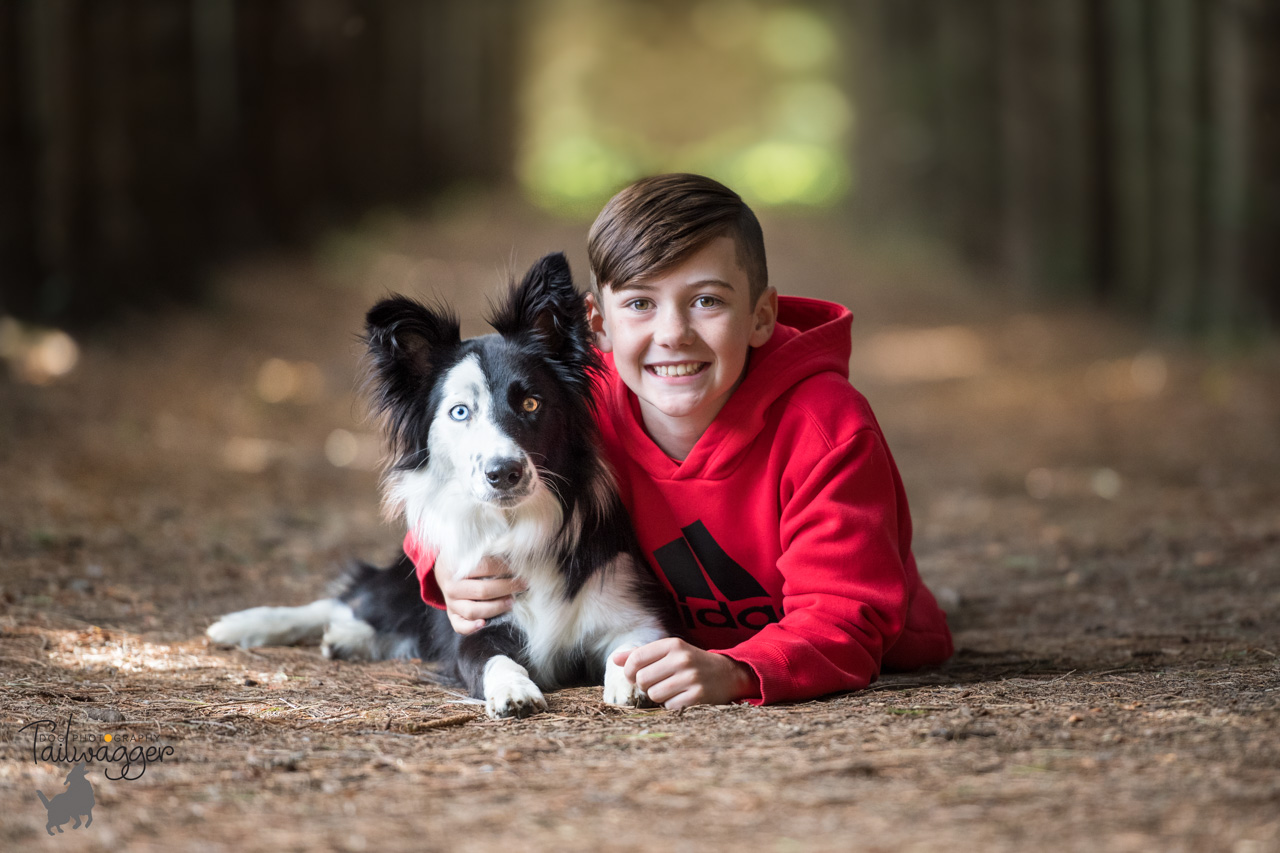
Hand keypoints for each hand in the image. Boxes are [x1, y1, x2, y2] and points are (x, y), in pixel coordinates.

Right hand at [436, 556, 525, 634]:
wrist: (443, 570)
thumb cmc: (463, 560)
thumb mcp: (470, 552)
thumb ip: (488, 554)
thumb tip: (513, 557)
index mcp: (456, 568)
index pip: (484, 568)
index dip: (504, 568)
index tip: (518, 568)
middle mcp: (452, 587)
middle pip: (482, 591)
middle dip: (506, 588)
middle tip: (522, 585)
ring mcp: (450, 603)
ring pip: (473, 611)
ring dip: (496, 608)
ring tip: (511, 602)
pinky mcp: (452, 616)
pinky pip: (460, 626)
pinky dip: (471, 628)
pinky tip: (483, 624)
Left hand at [611, 638, 757, 709]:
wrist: (727, 674)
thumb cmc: (691, 663)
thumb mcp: (669, 652)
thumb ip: (641, 654)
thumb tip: (614, 659)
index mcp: (673, 644)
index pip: (636, 658)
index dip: (630, 671)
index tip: (635, 676)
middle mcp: (682, 658)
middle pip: (643, 679)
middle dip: (646, 686)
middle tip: (657, 683)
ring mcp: (691, 677)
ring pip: (654, 695)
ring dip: (659, 697)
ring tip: (671, 690)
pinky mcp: (697, 696)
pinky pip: (669, 707)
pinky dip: (672, 705)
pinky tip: (682, 698)